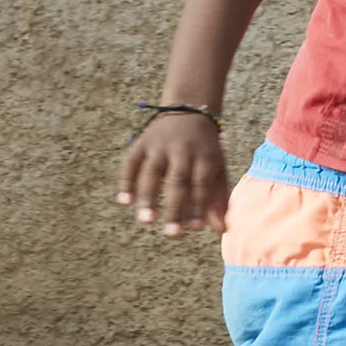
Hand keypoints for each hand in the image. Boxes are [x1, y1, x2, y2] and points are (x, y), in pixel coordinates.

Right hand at [118, 113, 229, 235]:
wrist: (189, 111)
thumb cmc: (206, 149)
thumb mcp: (218, 168)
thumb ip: (219, 198)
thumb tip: (221, 230)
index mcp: (205, 156)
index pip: (201, 184)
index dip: (198, 206)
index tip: (195, 229)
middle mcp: (182, 149)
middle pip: (177, 181)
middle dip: (174, 208)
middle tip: (172, 234)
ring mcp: (159, 145)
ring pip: (151, 172)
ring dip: (147, 197)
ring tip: (145, 221)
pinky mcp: (142, 143)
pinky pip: (131, 162)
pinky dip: (126, 181)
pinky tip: (124, 202)